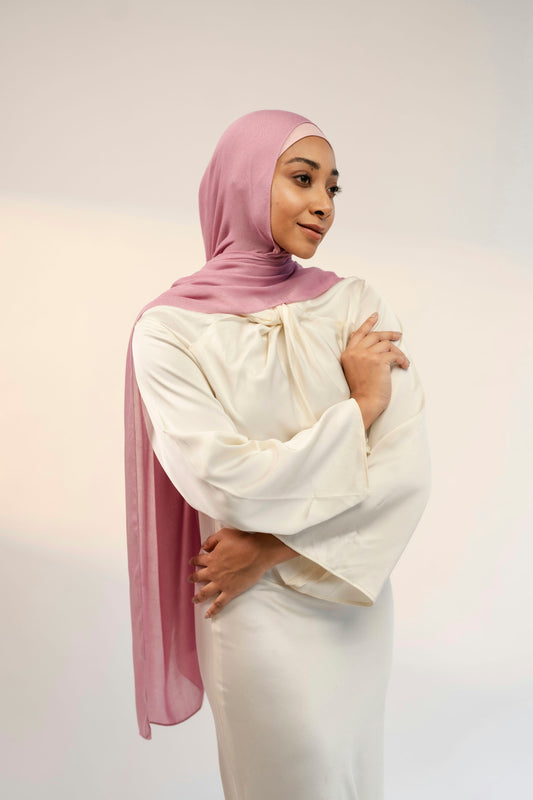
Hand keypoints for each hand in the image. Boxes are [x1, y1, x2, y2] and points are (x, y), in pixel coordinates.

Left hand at [188, 527, 296, 618]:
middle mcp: (213, 572)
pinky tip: (208, 615)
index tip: (191, 562)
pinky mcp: (230, 592)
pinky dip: (213, 610)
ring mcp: (221, 583)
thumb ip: (211, 540)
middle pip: (199, 577)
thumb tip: (203, 547)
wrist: (258, 553)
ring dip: (198, 596)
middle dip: (193, 578)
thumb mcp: (224, 534)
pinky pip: (219, 604)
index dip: (194, 561)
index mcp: (211, 558)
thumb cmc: (243, 541)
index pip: (198, 560)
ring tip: (194, 600)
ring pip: (205, 592)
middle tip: (190, 580)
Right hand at [341, 312, 409, 429]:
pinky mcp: (378, 361)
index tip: (375, 315)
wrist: (364, 402)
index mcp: (347, 354)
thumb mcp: (354, 369)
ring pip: (386, 344)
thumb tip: (375, 344)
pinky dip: (402, 359)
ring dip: (397, 352)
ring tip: (402, 360)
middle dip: (389, 334)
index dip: (368, 323)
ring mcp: (366, 355)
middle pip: (375, 335)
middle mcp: (355, 352)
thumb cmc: (362, 390)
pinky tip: (404, 365)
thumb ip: (359, 356)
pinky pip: (395, 354)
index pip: (358, 333)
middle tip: (398, 335)